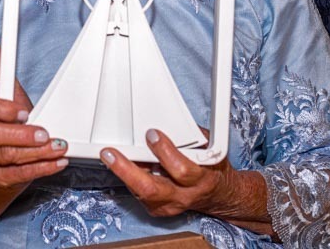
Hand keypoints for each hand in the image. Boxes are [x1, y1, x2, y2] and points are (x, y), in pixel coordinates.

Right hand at [0, 36, 67, 191]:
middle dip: (21, 135)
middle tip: (45, 133)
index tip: (24, 111)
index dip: (3, 110)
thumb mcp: (3, 96)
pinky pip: (15, 175)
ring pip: (5, 156)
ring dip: (35, 153)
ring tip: (57, 147)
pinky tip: (55, 162)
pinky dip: (39, 168)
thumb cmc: (3, 126)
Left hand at [100, 128, 244, 219]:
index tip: (151, 134)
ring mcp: (169, 206)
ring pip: (140, 194)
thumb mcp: (207, 148)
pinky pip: (138, 194)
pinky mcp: (158, 209)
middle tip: (110, 154)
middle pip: (152, 189)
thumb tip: (165, 119)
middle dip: (127, 170)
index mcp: (201, 179)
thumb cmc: (212, 168)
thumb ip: (189, 136)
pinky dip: (128, 178)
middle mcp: (184, 196)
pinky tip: (120, 165)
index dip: (165, 152)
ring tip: (109, 156)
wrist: (220, 196)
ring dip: (122, 173)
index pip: (182, 170)